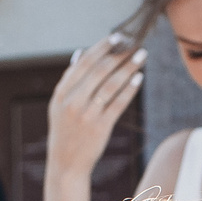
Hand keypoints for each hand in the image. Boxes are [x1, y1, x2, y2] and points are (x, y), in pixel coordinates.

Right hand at [48, 39, 145, 183]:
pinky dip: (129, 90)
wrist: (66, 164)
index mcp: (62, 92)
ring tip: (142, 56)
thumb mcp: (60, 104)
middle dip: (119, 54)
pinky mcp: (100, 127)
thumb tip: (79, 52)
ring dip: (129, 68)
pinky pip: (118, 104)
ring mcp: (86, 114)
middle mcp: (73, 101)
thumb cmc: (66, 131)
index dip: (102, 47)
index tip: (117, 36)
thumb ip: (70, 79)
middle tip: (135, 44)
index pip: (84, 62)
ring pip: (111, 85)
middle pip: (99, 70)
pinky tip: (140, 78)